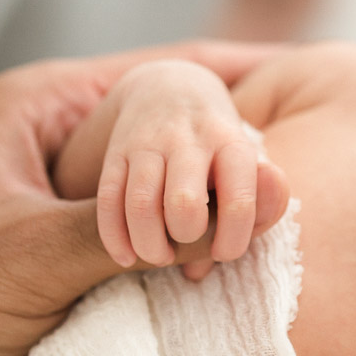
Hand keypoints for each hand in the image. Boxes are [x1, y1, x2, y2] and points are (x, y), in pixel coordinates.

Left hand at [0, 42, 290, 355]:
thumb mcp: (33, 257)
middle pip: (174, 117)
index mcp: (38, 105)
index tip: (308, 71)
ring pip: (174, 170)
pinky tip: (235, 243)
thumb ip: (141, 226)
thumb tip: (262, 200)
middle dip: (237, 141)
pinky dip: (197, 229)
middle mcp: (60, 134)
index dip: (238, 67)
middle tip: (298, 156)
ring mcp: (73, 184)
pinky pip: (160, 216)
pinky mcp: (82, 231)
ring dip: (221, 191)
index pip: (159, 68)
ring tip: (278, 204)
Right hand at [85, 60, 266, 278]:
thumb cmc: (219, 146)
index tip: (225, 252)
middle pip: (184, 202)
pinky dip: (113, 235)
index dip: (233, 238)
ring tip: (157, 257)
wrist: (172, 86)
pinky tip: (125, 256)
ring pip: (140, 203)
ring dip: (147, 243)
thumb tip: (203, 269)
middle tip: (187, 248)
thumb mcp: (248, 167)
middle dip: (186, 238)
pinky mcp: (116, 151)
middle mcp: (191, 141)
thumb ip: (249, 212)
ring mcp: (149, 143)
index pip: (239, 200)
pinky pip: (107, 199)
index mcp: (232, 144)